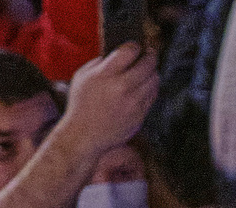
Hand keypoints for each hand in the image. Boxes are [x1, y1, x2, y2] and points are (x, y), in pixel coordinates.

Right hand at [58, 43, 159, 159]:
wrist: (85, 134)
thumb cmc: (81, 103)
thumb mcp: (82, 76)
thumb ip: (101, 62)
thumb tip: (119, 53)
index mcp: (105, 74)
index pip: (129, 51)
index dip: (135, 46)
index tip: (136, 45)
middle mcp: (122, 87)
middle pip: (147, 64)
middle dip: (151, 55)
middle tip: (150, 52)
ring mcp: (134, 102)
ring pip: (154, 80)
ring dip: (153, 71)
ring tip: (149, 69)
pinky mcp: (140, 114)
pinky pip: (152, 95)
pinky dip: (151, 87)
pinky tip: (147, 84)